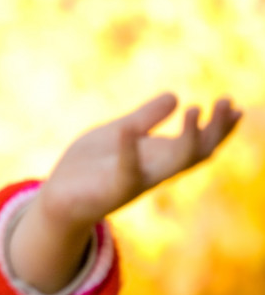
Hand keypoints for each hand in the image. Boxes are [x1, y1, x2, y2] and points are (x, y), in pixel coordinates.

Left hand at [38, 93, 241, 229]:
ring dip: (189, 139)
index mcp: (157, 158)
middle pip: (196, 154)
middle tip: (225, 103)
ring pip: (173, 165)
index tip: (235, 106)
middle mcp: (153, 171)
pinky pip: (126, 173)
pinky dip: (128, 152)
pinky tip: (127, 130)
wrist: (57, 198)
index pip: (198, 143)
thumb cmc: (89, 167)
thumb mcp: (117, 132)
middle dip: (215, 130)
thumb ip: (144, 119)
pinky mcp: (110, 192)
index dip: (219, 128)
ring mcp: (135, 183)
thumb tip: (175, 96)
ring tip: (194, 108)